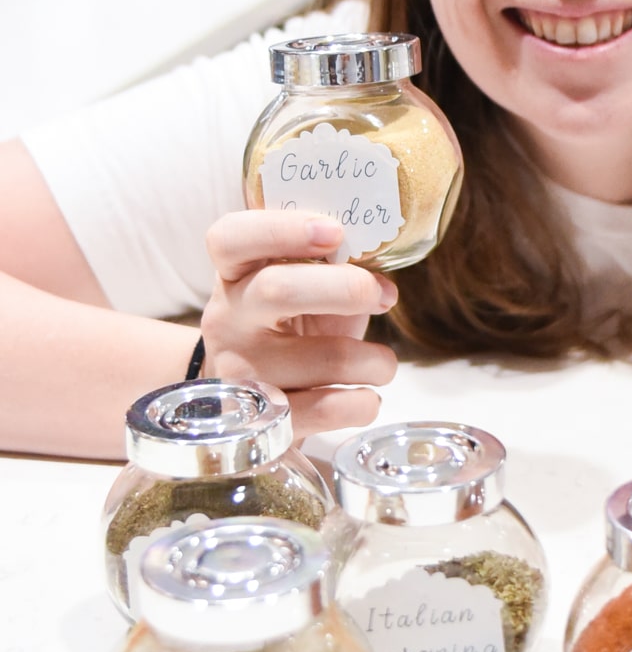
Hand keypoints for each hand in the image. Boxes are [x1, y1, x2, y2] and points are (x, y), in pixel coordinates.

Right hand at [201, 211, 398, 439]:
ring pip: (323, 359)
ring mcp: (241, 372)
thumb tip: (384, 269)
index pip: (231, 238)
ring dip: (374, 361)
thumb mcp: (300, 290)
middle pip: (278, 289)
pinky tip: (366, 397)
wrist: (248, 405)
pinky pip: (327, 410)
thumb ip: (332, 269)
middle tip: (383, 296)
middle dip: (345, 288)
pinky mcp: (262, 422)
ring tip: (382, 365)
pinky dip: (362, 404)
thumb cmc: (288, 331)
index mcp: (234, 274)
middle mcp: (228, 319)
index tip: (335, 232)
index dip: (282, 229)